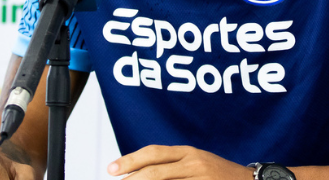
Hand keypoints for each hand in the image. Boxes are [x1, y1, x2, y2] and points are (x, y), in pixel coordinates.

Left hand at [107, 145, 252, 179]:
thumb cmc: (217, 174)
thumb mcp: (195, 162)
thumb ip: (171, 165)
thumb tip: (138, 173)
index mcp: (188, 152)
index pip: (154, 153)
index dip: (130, 160)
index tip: (111, 169)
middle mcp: (194, 163)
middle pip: (156, 170)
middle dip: (132, 178)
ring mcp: (201, 179)